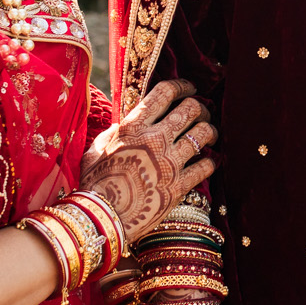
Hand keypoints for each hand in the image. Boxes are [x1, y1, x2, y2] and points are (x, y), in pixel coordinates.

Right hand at [83, 80, 216, 244]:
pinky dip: (211, 161)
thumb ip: (112, 134)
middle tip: (201, 112)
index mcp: (134, 126)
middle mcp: (155, 139)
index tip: (189, 89)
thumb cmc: (94, 184)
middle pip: (192, 109)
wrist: (102, 218)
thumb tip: (122, 127)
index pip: (166, 92)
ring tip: (209, 134)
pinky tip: (207, 162)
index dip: (183, 86)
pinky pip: (208, 165)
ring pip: (205, 133)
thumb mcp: (95, 150)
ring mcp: (170, 162)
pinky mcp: (180, 185)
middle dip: (201, 107)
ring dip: (210, 131)